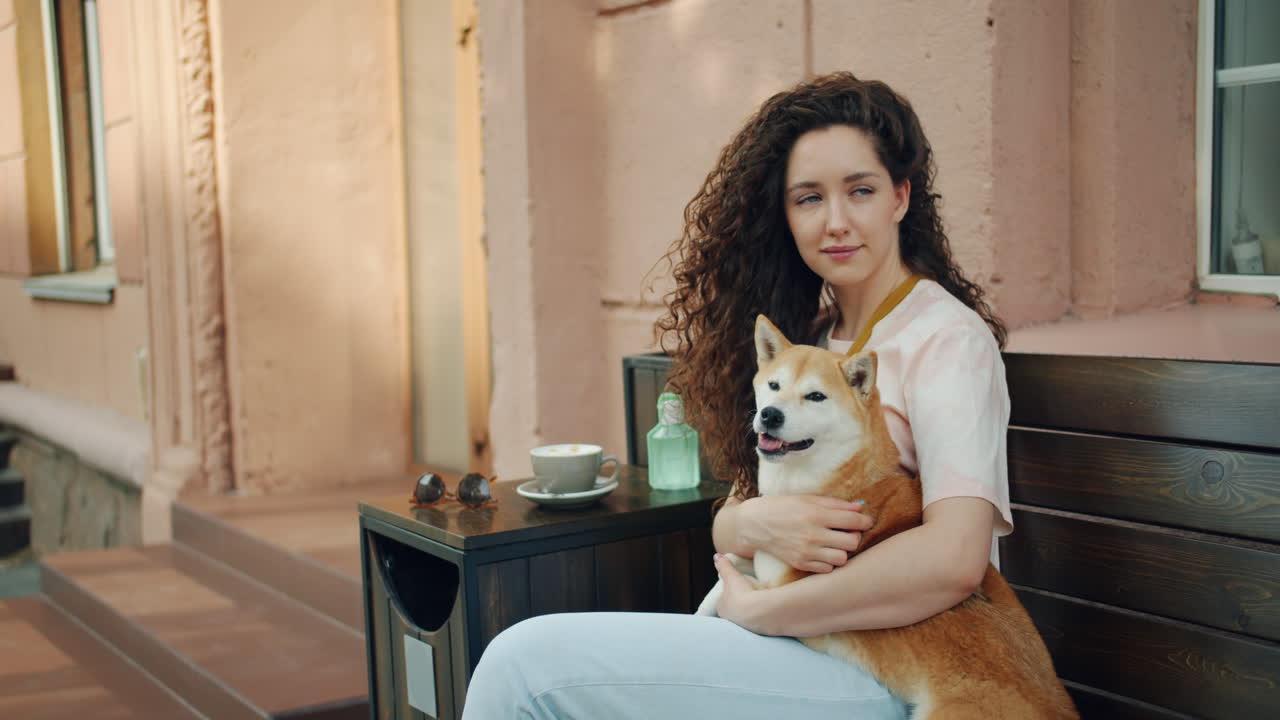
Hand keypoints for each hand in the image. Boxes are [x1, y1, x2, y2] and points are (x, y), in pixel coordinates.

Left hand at [712, 553, 773, 633]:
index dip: (729, 595)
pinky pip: (757, 624)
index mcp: (722, 608)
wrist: (757, 612)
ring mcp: (742, 627)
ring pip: (745, 619)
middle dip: (740, 606)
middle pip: (734, 611)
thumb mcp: (731, 576)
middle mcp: (729, 620)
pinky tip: (766, 614)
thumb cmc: (740, 594)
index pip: (724, 601)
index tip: (737, 591)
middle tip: (749, 597)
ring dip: (751, 613)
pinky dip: (761, 619)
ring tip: (759, 605)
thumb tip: (716, 556)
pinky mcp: (757, 632)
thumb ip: (724, 566)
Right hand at [736, 495, 870, 572]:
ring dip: (842, 551)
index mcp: (816, 514)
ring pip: (842, 558)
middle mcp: (813, 535)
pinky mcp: (801, 564)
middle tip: (848, 532)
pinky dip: (829, 562)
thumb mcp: (807, 499)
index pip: (854, 521)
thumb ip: (835, 504)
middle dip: (854, 536)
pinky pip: (827, 569)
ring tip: (835, 543)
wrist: (753, 524)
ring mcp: (807, 552)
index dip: (865, 521)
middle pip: (853, 542)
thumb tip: (860, 507)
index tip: (864, 521)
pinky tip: (823, 552)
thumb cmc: (781, 507)